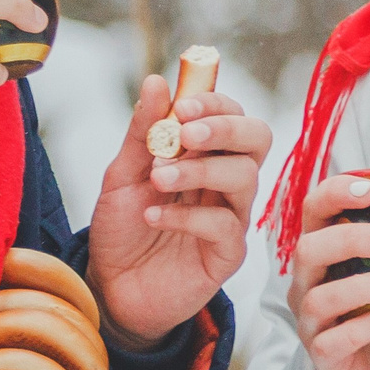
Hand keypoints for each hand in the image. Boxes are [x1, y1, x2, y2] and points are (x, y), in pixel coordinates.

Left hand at [85, 79, 272, 350]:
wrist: (111, 288)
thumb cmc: (122, 229)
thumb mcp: (122, 175)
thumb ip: (142, 133)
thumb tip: (156, 81)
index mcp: (206, 156)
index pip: (233, 115)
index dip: (215, 104)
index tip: (182, 106)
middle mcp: (227, 182)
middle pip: (258, 138)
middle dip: (225, 128)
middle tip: (186, 134)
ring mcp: (232, 217)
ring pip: (245, 178)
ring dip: (200, 170)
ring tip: (158, 177)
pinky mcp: (227, 254)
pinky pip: (225, 225)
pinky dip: (187, 215)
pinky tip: (153, 216)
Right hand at [288, 174, 369, 369]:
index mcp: (328, 251)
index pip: (314, 210)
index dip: (334, 193)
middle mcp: (310, 283)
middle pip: (308, 249)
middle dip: (349, 238)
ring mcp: (311, 321)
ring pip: (318, 298)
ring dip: (360, 285)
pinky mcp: (323, 357)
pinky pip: (331, 342)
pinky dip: (359, 329)